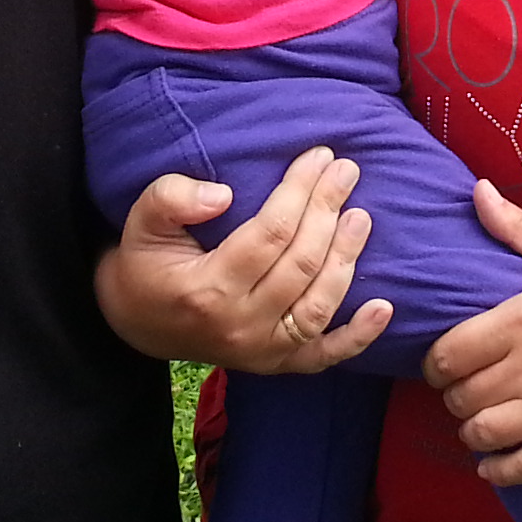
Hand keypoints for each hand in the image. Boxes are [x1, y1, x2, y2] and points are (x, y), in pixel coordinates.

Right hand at [95, 147, 393, 373]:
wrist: (137, 323)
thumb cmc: (144, 263)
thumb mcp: (141, 222)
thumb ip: (172, 199)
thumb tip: (224, 194)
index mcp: (207, 290)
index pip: (269, 235)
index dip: (299, 193)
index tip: (318, 156)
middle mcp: (240, 326)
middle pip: (300, 265)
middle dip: (327, 212)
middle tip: (346, 171)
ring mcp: (262, 352)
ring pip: (318, 306)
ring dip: (347, 259)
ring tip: (360, 216)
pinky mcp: (276, 365)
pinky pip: (324, 357)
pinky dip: (358, 336)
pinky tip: (385, 307)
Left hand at [424, 183, 521, 483]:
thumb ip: (517, 226)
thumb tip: (476, 190)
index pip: (448, 355)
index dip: (437, 365)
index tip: (445, 366)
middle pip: (462, 397)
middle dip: (456, 397)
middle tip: (467, 392)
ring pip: (485, 434)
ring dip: (473, 432)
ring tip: (480, 423)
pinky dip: (500, 469)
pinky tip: (494, 463)